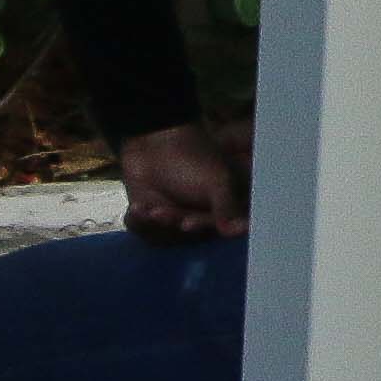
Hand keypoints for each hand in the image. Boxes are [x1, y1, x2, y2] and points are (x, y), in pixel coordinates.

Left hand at [116, 120, 245, 241]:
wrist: (153, 141)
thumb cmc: (192, 158)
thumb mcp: (215, 181)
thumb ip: (227, 207)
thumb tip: (244, 230)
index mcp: (222, 209)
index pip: (216, 231)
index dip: (202, 228)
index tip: (186, 222)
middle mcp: (201, 218)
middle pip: (186, 239)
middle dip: (171, 223)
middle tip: (159, 210)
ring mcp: (175, 219)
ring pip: (165, 238)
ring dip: (151, 225)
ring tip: (143, 207)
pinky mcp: (152, 218)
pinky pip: (145, 233)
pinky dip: (138, 223)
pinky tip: (136, 208)